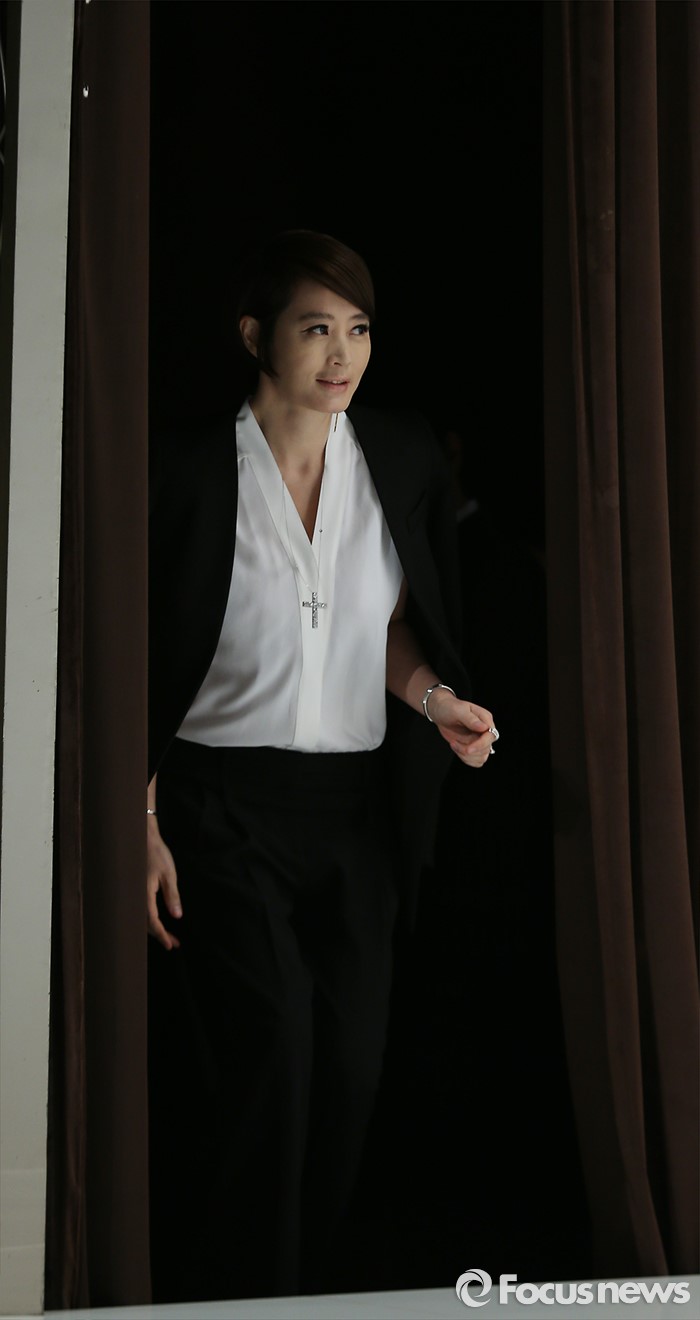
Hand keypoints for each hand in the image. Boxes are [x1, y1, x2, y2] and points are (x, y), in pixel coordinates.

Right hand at [147, 816, 181, 949]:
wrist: (141, 837)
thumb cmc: (156, 853)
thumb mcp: (169, 874)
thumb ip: (172, 895)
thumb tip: (177, 916)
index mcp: (144, 894)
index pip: (152, 922)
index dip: (162, 935)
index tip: (171, 945)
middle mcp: (135, 897)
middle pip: (145, 924)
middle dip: (159, 935)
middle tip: (175, 944)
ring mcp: (133, 894)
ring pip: (141, 918)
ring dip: (154, 929)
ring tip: (170, 936)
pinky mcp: (134, 890)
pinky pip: (140, 910)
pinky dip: (149, 919)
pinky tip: (158, 921)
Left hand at [427, 691, 497, 767]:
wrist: (440, 711)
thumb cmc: (449, 707)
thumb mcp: (457, 710)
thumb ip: (471, 719)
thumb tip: (484, 727)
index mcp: (485, 719)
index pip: (490, 736)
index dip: (480, 745)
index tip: (467, 749)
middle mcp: (485, 730)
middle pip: (486, 749)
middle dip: (469, 751)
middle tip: (453, 743)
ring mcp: (480, 740)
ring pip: (482, 757)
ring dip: (466, 756)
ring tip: (454, 745)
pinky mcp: (474, 747)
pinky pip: (476, 760)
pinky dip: (466, 759)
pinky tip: (456, 749)